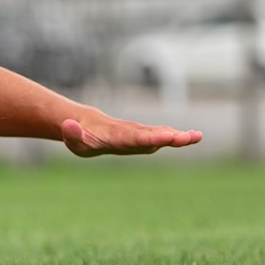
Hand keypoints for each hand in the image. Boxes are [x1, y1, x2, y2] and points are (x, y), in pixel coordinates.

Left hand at [60, 114, 201, 157]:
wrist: (87, 126)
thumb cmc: (80, 136)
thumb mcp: (71, 139)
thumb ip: (70, 133)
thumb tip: (67, 125)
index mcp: (115, 136)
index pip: (134, 138)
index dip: (149, 138)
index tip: (165, 137)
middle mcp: (131, 133)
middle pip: (152, 135)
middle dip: (169, 137)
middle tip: (188, 137)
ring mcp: (139, 134)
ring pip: (160, 134)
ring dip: (178, 136)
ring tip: (197, 136)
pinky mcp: (144, 137)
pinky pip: (162, 136)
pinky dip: (177, 137)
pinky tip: (194, 137)